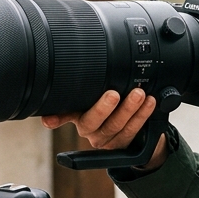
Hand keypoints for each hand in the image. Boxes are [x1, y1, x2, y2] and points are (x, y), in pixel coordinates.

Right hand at [41, 89, 168, 170]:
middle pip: (91, 123)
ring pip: (115, 126)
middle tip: (113, 94)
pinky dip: (142, 115)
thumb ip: (94, 80)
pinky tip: (150, 103)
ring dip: (128, 109)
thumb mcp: (98, 91)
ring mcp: (105, 139)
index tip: (49, 121)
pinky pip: (132, 131)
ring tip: (139, 94)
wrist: (132, 131)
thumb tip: (89, 52)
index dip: (55, 118)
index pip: (63, 115)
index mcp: (78, 114)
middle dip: (102, 108)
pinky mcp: (122, 145)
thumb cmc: (112, 104)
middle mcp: (89, 129)